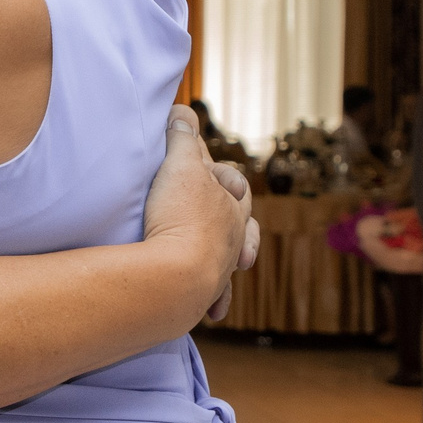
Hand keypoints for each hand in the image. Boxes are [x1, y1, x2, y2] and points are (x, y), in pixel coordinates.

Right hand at [142, 104, 249, 324]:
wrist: (179, 275)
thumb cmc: (182, 216)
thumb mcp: (179, 166)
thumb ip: (181, 137)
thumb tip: (181, 110)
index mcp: (232, 203)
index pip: (231, 179)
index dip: (217, 169)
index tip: (201, 162)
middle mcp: (234, 235)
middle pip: (243, 219)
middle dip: (238, 213)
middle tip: (233, 206)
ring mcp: (224, 266)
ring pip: (237, 259)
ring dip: (235, 258)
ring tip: (238, 262)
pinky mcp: (207, 294)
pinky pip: (217, 297)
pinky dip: (218, 301)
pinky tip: (217, 312)